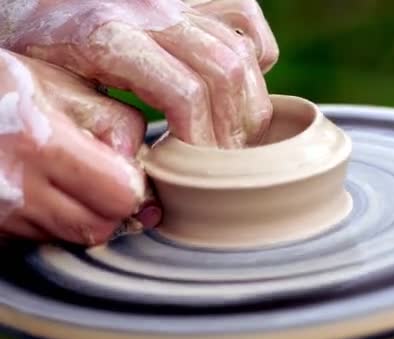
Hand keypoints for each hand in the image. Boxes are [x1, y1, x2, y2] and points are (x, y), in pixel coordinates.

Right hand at [0, 49, 149, 244]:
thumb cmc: (8, 86)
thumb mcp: (67, 85)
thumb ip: (117, 121)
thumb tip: (139, 161)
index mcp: (43, 145)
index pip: (121, 198)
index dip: (132, 185)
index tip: (126, 170)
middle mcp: (16, 187)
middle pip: (98, 228)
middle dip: (109, 206)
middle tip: (102, 178)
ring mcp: (0, 214)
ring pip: (69, 237)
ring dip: (79, 215)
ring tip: (66, 178)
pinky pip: (38, 237)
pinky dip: (49, 219)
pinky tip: (40, 188)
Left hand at [1, 0, 278, 147]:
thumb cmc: (39, 44)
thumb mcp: (54, 89)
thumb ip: (97, 127)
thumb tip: (143, 165)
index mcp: (109, 37)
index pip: (187, 95)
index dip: (204, 141)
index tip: (202, 170)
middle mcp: (150, 9)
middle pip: (226, 73)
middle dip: (235, 129)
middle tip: (226, 162)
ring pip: (241, 50)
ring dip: (249, 101)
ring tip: (235, 133)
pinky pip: (244, 16)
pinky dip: (256, 52)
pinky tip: (239, 82)